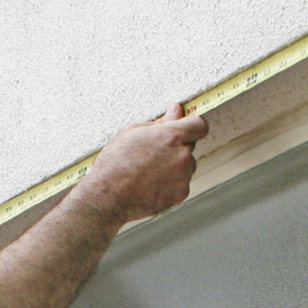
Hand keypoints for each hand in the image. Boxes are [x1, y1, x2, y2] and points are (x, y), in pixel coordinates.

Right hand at [74, 103, 207, 224]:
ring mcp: (183, 176)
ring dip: (175, 165)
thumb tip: (176, 111)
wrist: (109, 197)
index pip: (199, 125)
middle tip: (154, 154)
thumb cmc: (115, 164)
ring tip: (150, 171)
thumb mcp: (133, 132)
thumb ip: (160, 121)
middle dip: (177, 146)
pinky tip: (152, 183)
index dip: (192, 126)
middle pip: (190, 145)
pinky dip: (171, 183)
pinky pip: (182, 183)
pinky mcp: (180, 193)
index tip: (185, 129)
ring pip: (187, 165)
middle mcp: (182, 155)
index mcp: (171, 136)